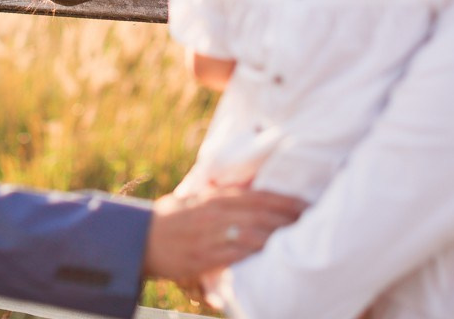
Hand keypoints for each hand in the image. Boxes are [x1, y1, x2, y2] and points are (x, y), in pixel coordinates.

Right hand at [142, 187, 304, 280]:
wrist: (140, 237)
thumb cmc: (170, 218)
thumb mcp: (196, 199)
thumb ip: (221, 198)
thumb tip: (248, 196)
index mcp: (216, 197)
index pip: (260, 196)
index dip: (287, 201)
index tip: (307, 205)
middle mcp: (217, 211)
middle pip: (263, 214)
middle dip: (291, 220)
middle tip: (313, 224)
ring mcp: (211, 233)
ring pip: (254, 233)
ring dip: (279, 238)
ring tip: (299, 242)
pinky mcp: (205, 255)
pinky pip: (238, 254)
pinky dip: (257, 255)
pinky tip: (272, 258)